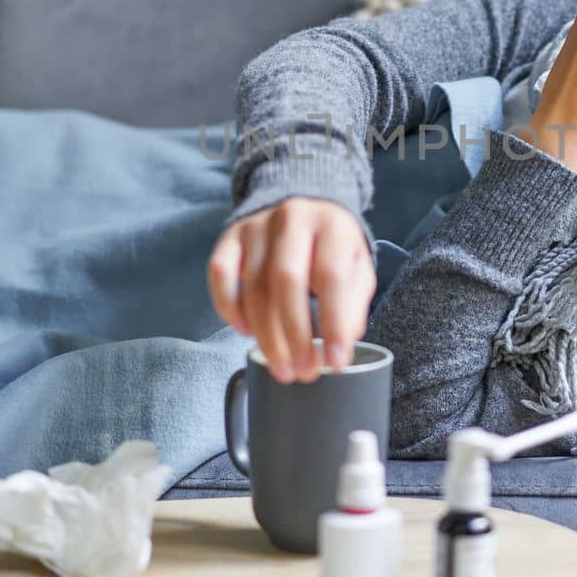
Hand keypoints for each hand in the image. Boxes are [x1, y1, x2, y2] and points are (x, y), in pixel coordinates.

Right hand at [207, 197, 376, 383]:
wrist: (304, 205)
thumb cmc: (332, 248)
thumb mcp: (356, 269)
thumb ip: (353, 303)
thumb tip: (340, 344)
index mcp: (332, 226)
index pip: (332, 276)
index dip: (334, 323)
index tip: (336, 361)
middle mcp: (293, 219)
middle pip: (286, 281)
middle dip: (295, 335)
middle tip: (303, 371)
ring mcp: (257, 227)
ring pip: (253, 286)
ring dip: (266, 335)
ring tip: (282, 366)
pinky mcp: (230, 237)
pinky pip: (220, 275)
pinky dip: (230, 309)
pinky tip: (247, 332)